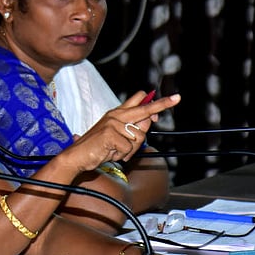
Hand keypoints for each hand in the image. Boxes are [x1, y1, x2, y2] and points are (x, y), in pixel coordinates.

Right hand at [59, 92, 179, 172]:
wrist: (77, 156)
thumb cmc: (97, 148)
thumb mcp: (116, 137)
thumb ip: (132, 128)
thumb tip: (152, 118)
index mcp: (117, 114)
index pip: (138, 101)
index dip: (154, 102)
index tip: (172, 99)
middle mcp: (116, 115)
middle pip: (144, 109)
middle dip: (161, 104)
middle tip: (177, 98)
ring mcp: (112, 123)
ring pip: (138, 137)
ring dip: (130, 150)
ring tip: (115, 151)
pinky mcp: (110, 134)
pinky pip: (128, 148)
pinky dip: (121, 156)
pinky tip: (110, 154)